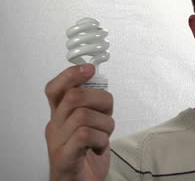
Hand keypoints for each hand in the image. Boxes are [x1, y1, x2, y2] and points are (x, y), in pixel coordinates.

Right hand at [45, 64, 113, 180]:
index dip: (72, 74)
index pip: (55, 88)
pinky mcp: (64, 158)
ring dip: (105, 124)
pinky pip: (84, 135)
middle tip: (107, 113)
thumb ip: (93, 105)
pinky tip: (99, 147)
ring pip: (84, 116)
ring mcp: (57, 142)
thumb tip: (100, 82)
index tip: (90, 69)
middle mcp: (55, 126)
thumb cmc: (87, 155)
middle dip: (101, 100)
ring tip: (104, 136)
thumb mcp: (92, 123)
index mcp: (60, 115)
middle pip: (74, 97)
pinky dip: (101, 140)